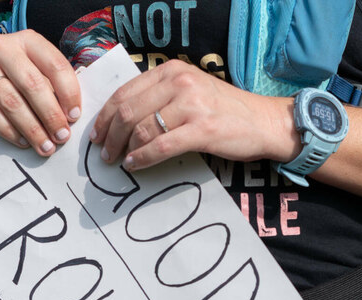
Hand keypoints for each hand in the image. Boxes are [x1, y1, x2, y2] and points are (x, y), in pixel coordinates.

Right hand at [0, 30, 81, 155]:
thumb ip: (57, 88)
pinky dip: (9, 131)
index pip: (55, 65)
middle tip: (62, 137)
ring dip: (32, 129)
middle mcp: (2, 47)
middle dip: (51, 116)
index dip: (69, 93)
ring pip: (11, 102)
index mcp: (29, 40)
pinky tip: (24, 142)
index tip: (75, 117)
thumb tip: (73, 117)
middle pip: (32, 85)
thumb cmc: (22, 77)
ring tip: (46, 147)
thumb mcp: (40, 72)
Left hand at [90, 60, 297, 169]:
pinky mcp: (202, 129)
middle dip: (110, 135)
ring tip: (120, 161)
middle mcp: (179, 83)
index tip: (97, 133)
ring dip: (125, 149)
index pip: (126, 92)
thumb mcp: (191, 91)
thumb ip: (162, 97)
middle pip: (129, 111)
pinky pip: (161, 145)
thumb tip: (125, 120)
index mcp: (172, 71)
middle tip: (104, 152)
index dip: (106, 116)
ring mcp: (191, 105)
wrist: (264, 122)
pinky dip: (143, 158)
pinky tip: (135, 165)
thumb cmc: (226, 111)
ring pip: (142, 129)